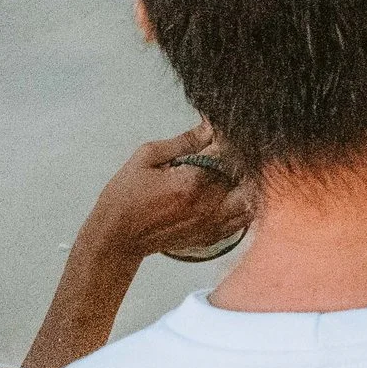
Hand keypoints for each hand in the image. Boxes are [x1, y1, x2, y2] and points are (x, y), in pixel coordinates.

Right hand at [81, 126, 252, 267]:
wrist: (114, 241)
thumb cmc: (124, 200)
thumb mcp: (146, 158)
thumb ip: (183, 141)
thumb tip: (210, 126)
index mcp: (191, 183)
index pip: (228, 149)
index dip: (228, 134)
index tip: (221, 128)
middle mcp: (208, 204)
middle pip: (245, 171)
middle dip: (240, 154)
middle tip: (226, 147)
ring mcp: (212, 223)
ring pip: (252, 195)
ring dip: (248, 179)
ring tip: (232, 169)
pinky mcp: (212, 235)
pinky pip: (245, 217)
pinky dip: (247, 201)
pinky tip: (233, 190)